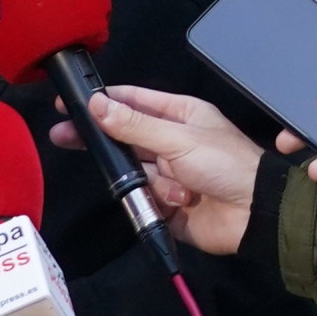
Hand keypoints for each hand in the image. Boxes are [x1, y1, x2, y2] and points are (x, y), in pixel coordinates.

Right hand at [78, 86, 265, 253]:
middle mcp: (170, 141)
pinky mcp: (165, 203)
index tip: (70, 102)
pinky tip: (181, 202)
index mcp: (179, 114)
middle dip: (102, 141)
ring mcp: (167, 173)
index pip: (132, 102)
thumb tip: (98, 104)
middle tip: (63, 137)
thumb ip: (135, 125)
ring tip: (176, 187)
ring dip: (151, 181)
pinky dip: (160, 201)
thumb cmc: (224, 164)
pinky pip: (144, 198)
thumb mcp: (179, 139)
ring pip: (133, 171)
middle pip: (124, 137)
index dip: (102, 100)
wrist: (253, 214)